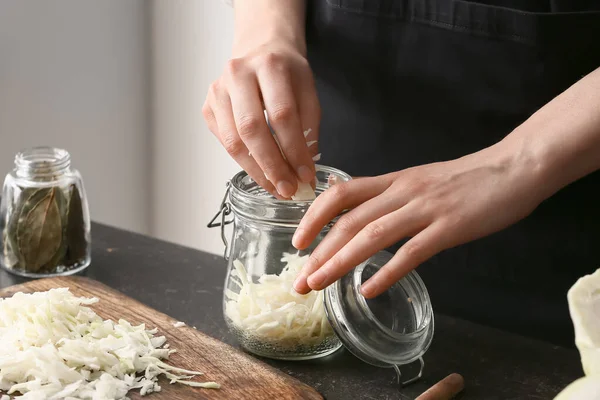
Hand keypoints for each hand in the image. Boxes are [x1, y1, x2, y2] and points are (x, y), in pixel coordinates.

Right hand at [202, 41, 319, 198]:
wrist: (260, 49)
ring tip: (276, 188)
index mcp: (269, 66)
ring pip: (234, 141)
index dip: (294, 149)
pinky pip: (224, 142)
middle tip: (288, 190)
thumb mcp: (308, 91)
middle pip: (252, 129)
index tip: (306, 175)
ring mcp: (218, 90)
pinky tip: (261, 172)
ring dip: (256, 171)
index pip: (282, 115)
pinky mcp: (208, 106)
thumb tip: (304, 170)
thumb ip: (308, 128)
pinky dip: (244, 162)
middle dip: (272, 166)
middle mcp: (238, 74)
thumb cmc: (286, 72)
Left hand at [292, 143, 546, 297]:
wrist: (513, 167)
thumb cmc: (467, 179)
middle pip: (349, 221)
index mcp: (394, 181)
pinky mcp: (449, 227)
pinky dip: (387, 273)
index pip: (341, 194)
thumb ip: (393, 198)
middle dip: (319, 252)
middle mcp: (403, 192)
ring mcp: (426, 209)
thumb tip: (364, 222)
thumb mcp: (421, 181)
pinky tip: (368, 291)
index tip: (298, 241)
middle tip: (300, 280)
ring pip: (372, 236)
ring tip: (319, 285)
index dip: (314, 216)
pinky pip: (412, 252)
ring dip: (340, 262)